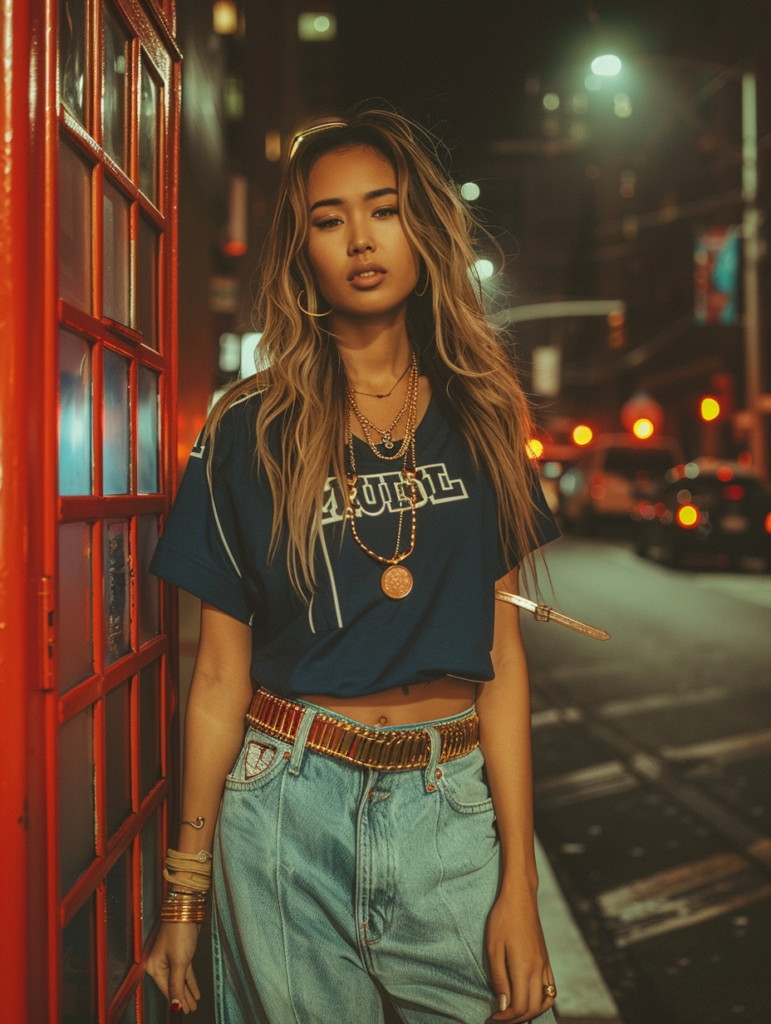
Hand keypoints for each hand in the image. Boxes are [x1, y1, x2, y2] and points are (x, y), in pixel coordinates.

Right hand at [145, 922, 201, 1013]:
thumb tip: (175, 1004)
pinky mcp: (180, 953)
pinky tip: (195, 990)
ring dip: (187, 991)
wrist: (185, 910)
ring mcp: (170, 958)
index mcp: (154, 967)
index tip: (184, 1012)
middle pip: (173, 985)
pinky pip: (184, 971)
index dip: (176, 1001)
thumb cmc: (179, 932)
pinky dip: (190, 981)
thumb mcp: (179, 961)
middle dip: (183, 998)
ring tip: (194, 1004)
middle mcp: (160, 964)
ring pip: (180, 979)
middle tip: (191, 1010)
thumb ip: (176, 984)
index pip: (167, 989)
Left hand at [486, 883, 555, 1022]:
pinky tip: (529, 1000)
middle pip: (532, 1009)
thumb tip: (503, 1007)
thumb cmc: (502, 919)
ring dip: (530, 1013)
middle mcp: (538, 970)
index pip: (519, 1007)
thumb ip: (499, 979)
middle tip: (498, 1019)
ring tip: (512, 1013)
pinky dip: (542, 1001)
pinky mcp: (546, 959)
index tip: (491, 1018)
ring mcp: (545, 965)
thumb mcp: (493, 948)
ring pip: (545, 1001)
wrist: (520, 897)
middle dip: (515, 1020)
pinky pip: (550, 989)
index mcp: (524, 968)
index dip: (505, 1019)